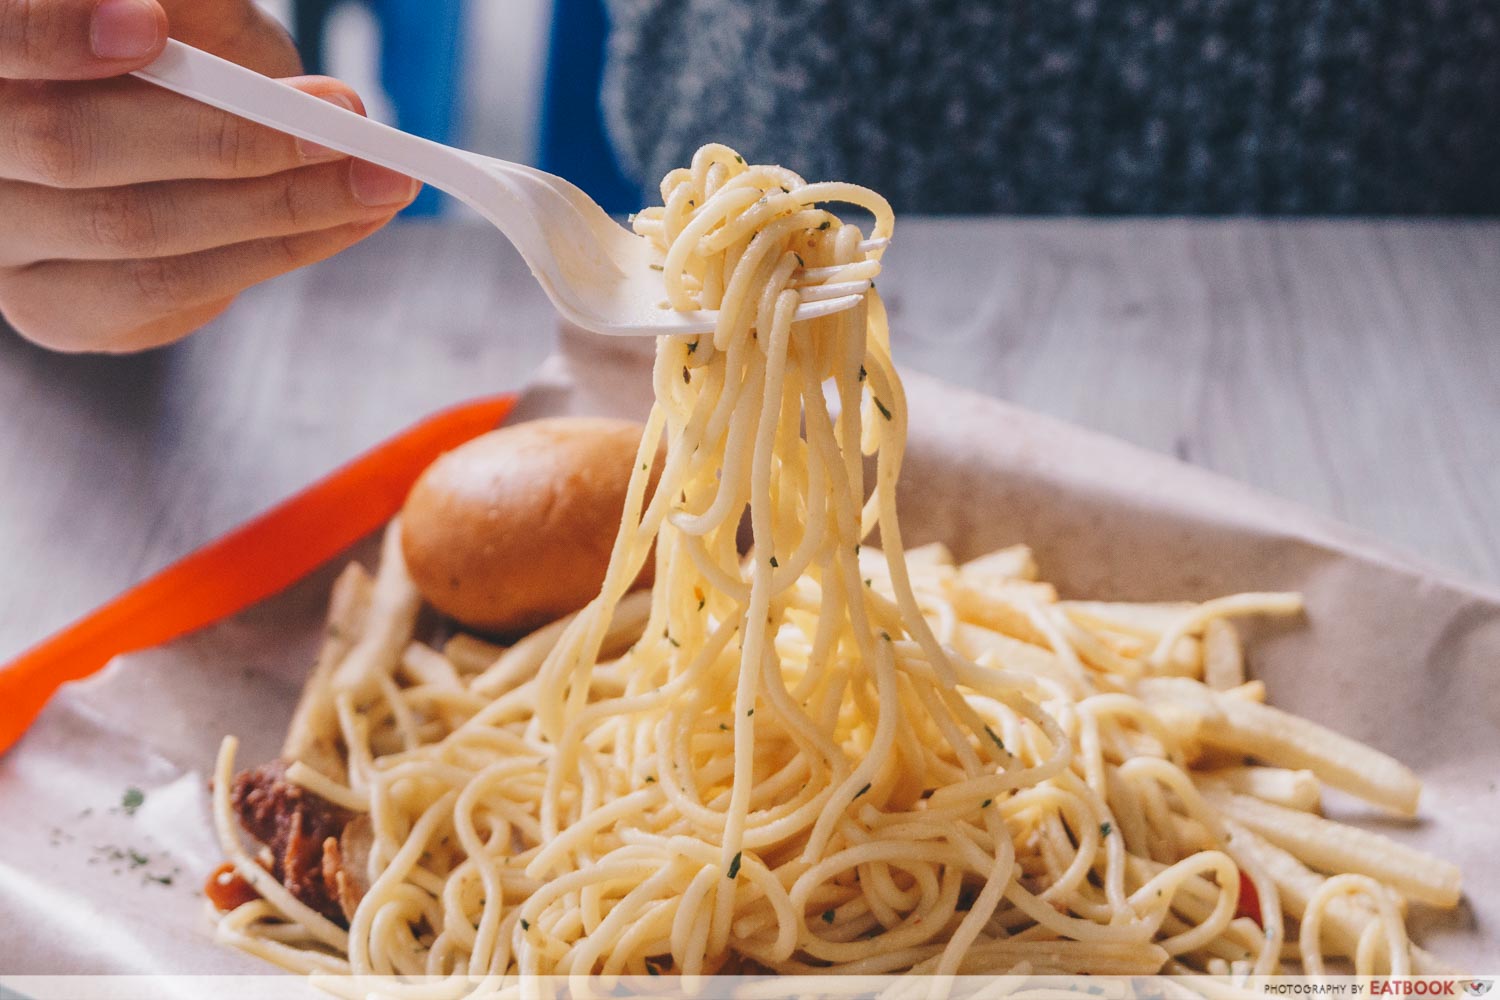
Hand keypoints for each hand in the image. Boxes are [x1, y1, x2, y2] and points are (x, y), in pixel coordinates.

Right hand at [0, 0, 420, 352]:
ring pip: (135, 230)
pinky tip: (344, 222)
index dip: (53, 33)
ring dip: (280, 205)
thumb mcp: (186, 13)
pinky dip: (271, 253)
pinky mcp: (54, 310)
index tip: (152, 28)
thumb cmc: (172, 54)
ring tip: (378, 180)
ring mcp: (3, 244)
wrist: (168, 140)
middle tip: (344, 119)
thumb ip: (190, 10)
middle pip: (70, 145)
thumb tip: (185, 13)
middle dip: (227, 134)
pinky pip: (167, 292)